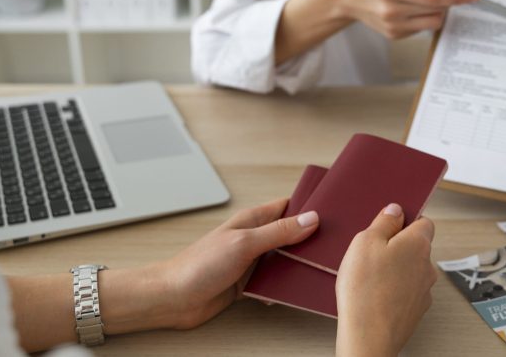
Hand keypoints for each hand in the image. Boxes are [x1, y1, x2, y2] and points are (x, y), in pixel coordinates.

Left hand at [147, 199, 319, 329]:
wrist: (173, 299)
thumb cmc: (199, 265)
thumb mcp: (244, 244)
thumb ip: (278, 232)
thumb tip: (310, 219)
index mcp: (253, 220)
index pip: (288, 207)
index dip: (309, 207)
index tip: (332, 210)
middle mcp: (254, 238)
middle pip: (291, 234)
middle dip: (309, 240)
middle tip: (331, 246)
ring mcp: (251, 260)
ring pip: (285, 260)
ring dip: (297, 266)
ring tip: (316, 270)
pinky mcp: (248, 282)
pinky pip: (274, 281)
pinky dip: (283, 286)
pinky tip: (290, 292)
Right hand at [335, 203, 436, 356]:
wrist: (368, 335)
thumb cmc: (365, 287)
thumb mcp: (365, 241)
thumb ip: (384, 222)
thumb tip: (396, 210)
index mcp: (418, 243)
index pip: (424, 221)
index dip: (406, 221)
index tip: (387, 225)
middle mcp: (427, 265)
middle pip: (416, 247)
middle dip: (396, 246)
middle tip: (371, 252)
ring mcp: (424, 290)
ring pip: (411, 270)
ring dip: (395, 270)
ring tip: (369, 277)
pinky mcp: (416, 310)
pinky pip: (406, 291)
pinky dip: (394, 290)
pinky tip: (374, 295)